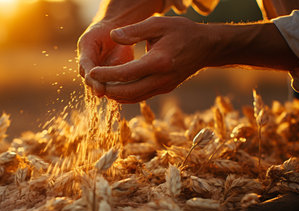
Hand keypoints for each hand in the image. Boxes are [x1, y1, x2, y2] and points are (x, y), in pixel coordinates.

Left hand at [88, 16, 212, 102]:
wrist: (207, 47)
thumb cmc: (182, 32)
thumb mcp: (159, 24)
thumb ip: (134, 30)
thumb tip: (112, 36)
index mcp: (159, 61)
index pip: (126, 73)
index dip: (106, 74)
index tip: (91, 72)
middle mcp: (162, 78)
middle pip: (128, 92)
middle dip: (108, 89)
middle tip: (93, 83)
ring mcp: (164, 86)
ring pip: (134, 98)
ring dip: (116, 95)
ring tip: (101, 86)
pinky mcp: (165, 89)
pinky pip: (142, 96)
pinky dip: (127, 95)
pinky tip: (116, 89)